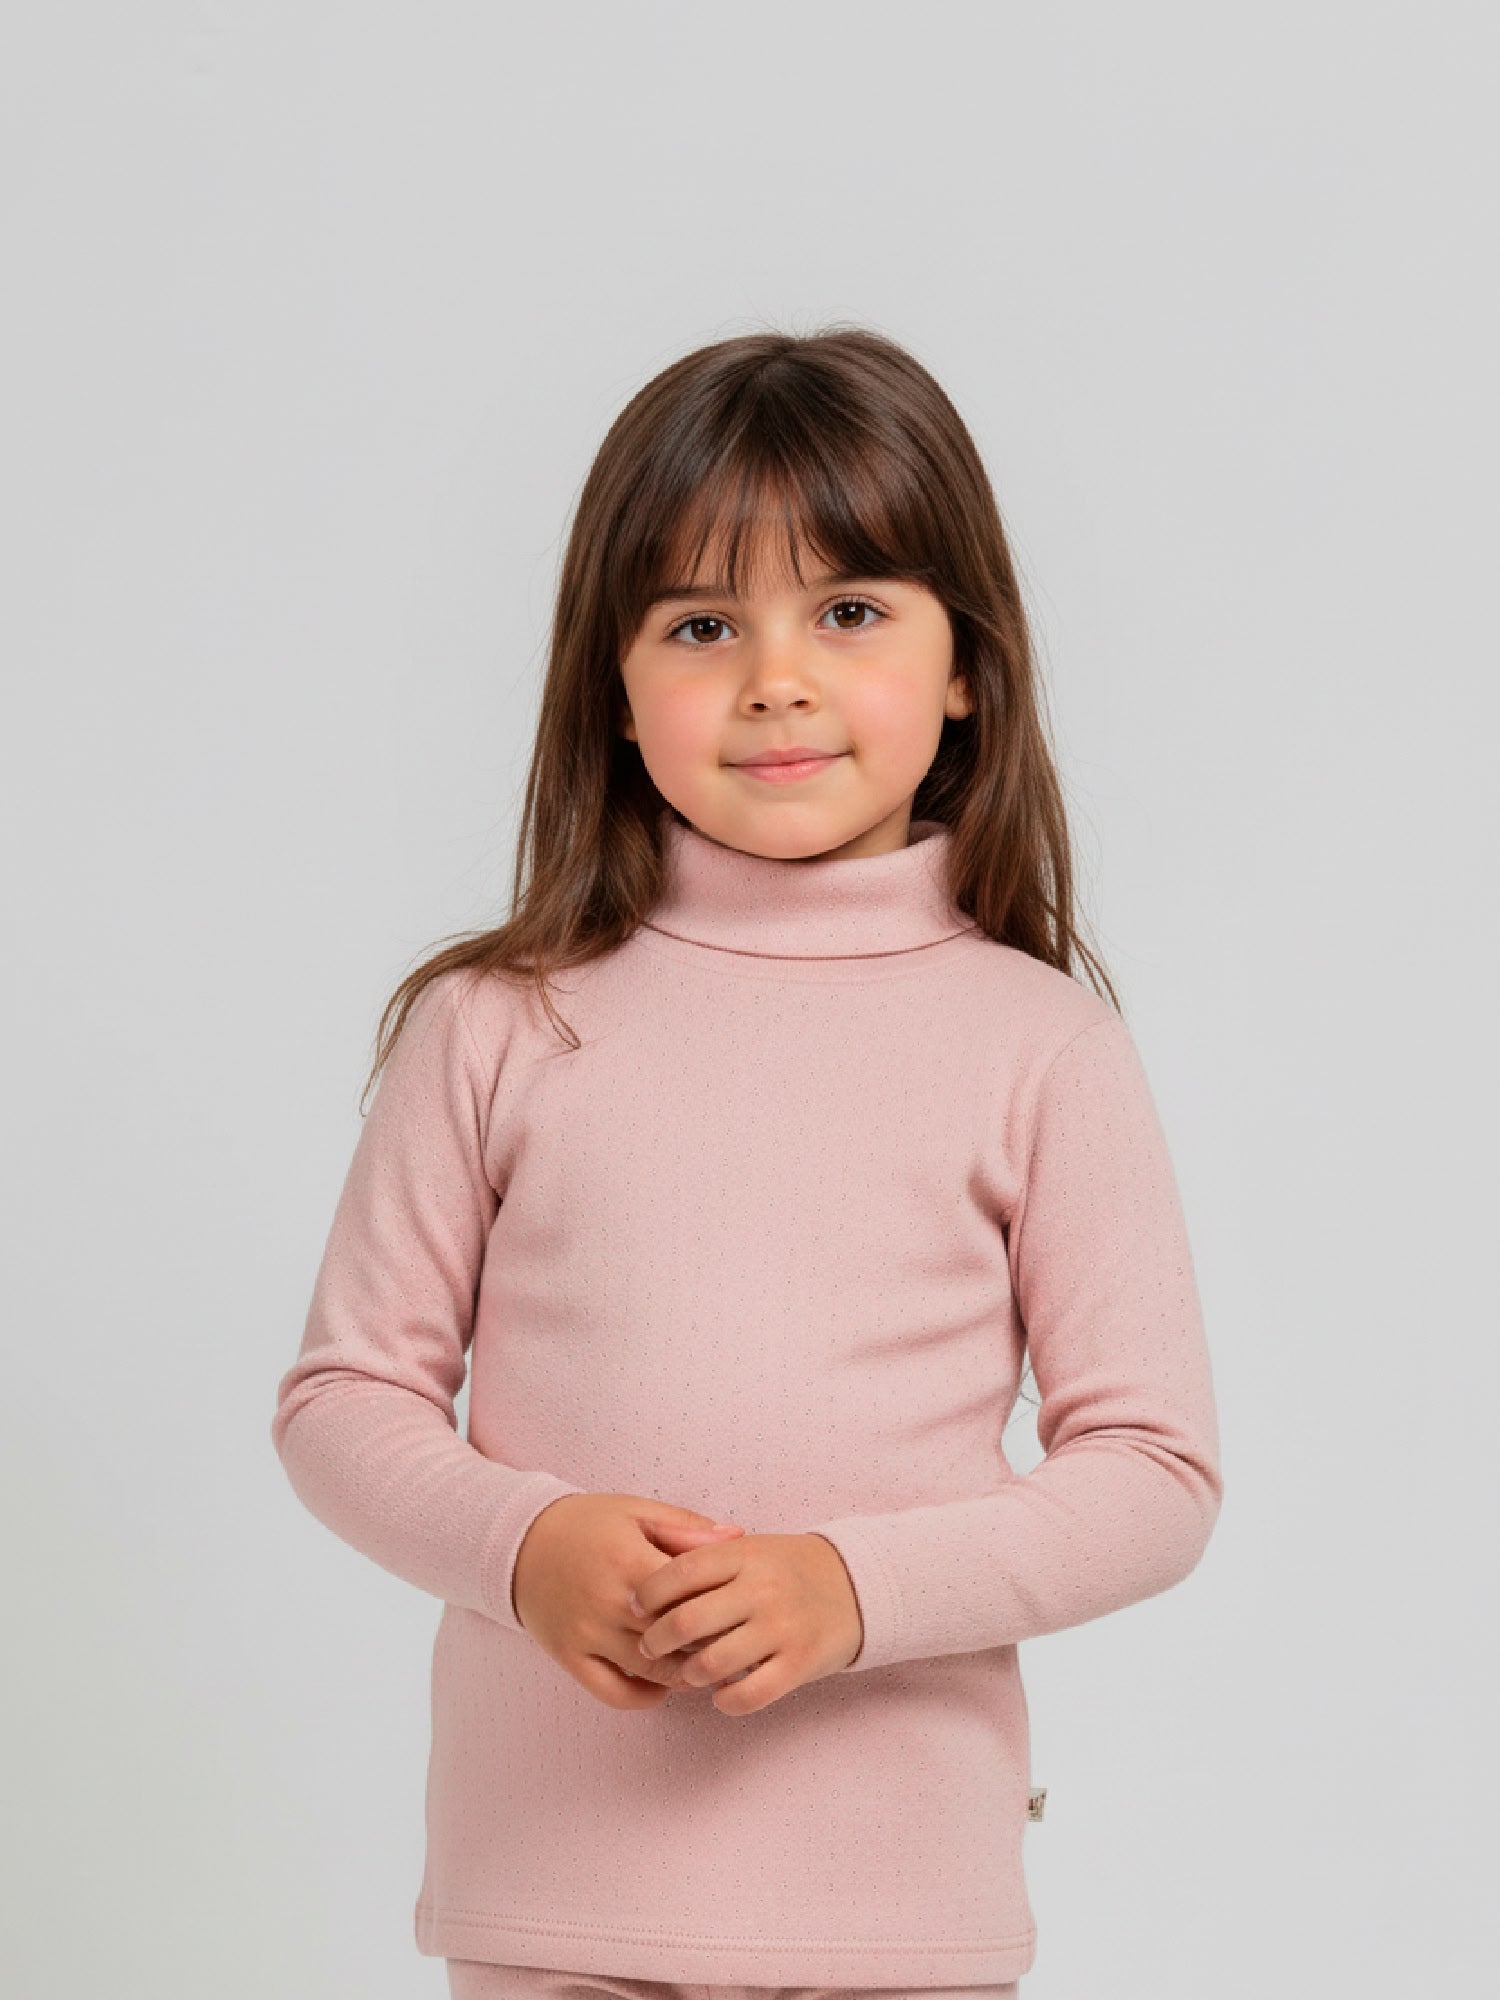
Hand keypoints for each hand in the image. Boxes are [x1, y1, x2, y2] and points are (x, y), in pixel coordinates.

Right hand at [512, 1492, 746, 1709]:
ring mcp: (586, 1634)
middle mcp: (608, 1603)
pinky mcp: (570, 1656)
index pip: (690, 1597)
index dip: (718, 1606)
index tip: (735, 1609)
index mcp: (629, 1562)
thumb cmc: (586, 1524)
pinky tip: (661, 1686)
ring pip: (650, 1670)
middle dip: (706, 1643)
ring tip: (702, 1663)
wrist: (521, 1542)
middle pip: (675, 1638)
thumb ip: (687, 1527)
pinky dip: (643, 1696)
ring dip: (682, 1672)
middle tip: (728, 1642)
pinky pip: (613, 1692)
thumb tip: (737, 1536)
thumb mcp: (636, 1512)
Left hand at [631, 1530, 863, 1714]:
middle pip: (688, 1620)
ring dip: (688, 1673)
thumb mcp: (749, 1549)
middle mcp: (762, 1589)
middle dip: (656, 1641)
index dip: (648, 1593)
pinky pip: (749, 1694)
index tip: (634, 1608)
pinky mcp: (800, 1663)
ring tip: (686, 1671)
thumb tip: (646, 1585)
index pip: (681, 1572)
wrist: (856, 1584)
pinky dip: (724, 1701)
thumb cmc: (787, 1568)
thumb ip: (704, 1559)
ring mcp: (782, 1628)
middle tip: (647, 1648)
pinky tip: (719, 1694)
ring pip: (713, 1662)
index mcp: (744, 1556)